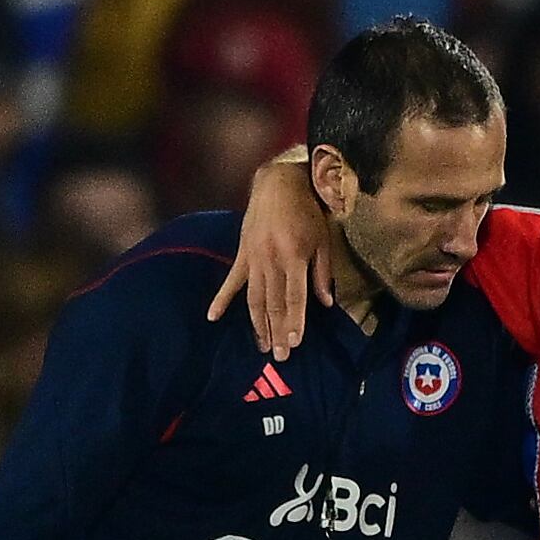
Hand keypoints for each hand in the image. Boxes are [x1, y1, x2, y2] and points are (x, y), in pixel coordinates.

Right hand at [206, 160, 331, 358]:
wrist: (278, 184)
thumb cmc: (307, 212)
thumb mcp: (323, 240)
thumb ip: (323, 273)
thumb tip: (326, 304)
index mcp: (294, 257)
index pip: (294, 297)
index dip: (295, 321)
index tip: (295, 342)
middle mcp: (271, 260)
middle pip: (274, 303)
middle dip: (277, 331)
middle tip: (280, 356)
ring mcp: (253, 258)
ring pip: (254, 298)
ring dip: (257, 324)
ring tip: (261, 346)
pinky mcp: (242, 254)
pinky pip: (231, 281)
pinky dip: (222, 299)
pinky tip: (213, 316)